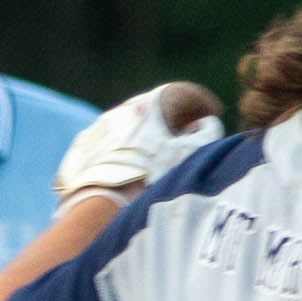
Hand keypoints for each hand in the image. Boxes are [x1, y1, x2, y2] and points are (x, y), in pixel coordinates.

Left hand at [54, 82, 225, 201]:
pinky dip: (131, 149)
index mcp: (152, 102)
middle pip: (157, 107)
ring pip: (133, 126)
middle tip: (194, 132)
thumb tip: (206, 125)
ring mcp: (101, 129)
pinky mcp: (85, 151)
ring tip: (167, 154)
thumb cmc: (155, 179)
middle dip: (178, 118)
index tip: (215, 114)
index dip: (203, 103)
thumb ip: (207, 133)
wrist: (105, 207)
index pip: (184, 93)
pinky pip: (114, 143)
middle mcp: (123, 109)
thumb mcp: (192, 154)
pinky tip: (139, 168)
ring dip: (153, 134)